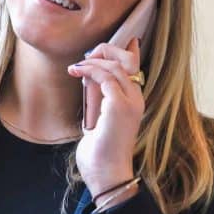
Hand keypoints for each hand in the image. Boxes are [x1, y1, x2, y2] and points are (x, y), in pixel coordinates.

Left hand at [67, 37, 143, 201]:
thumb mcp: (100, 116)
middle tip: (85, 57)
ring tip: (77, 66)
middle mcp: (136, 98)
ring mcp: (130, 101)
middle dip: (105, 51)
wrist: (106, 174)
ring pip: (114, 65)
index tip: (124, 40)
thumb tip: (90, 76)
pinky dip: (89, 70)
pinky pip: (104, 76)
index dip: (128, 50)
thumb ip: (100, 96)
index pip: (135, 66)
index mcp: (134, 100)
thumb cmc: (101, 150)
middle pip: (126, 60)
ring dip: (93, 61)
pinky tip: (76, 71)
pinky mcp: (119, 105)